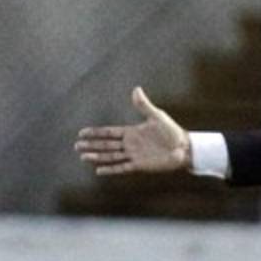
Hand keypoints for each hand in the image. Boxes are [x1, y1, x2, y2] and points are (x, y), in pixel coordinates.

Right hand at [74, 87, 190, 174]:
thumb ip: (144, 105)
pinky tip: (99, 170)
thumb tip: (136, 89)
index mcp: (132, 132)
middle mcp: (130, 144)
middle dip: (92, 145)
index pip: (109, 133)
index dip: (96, 133)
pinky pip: (122, 167)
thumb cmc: (172, 131)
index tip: (82, 133)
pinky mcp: (139, 166)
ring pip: (111, 157)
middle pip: (106, 145)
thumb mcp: (157, 116)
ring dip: (97, 157)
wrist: (184, 148)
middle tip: (76, 146)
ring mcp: (134, 156)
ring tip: (83, 157)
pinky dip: (110, 169)